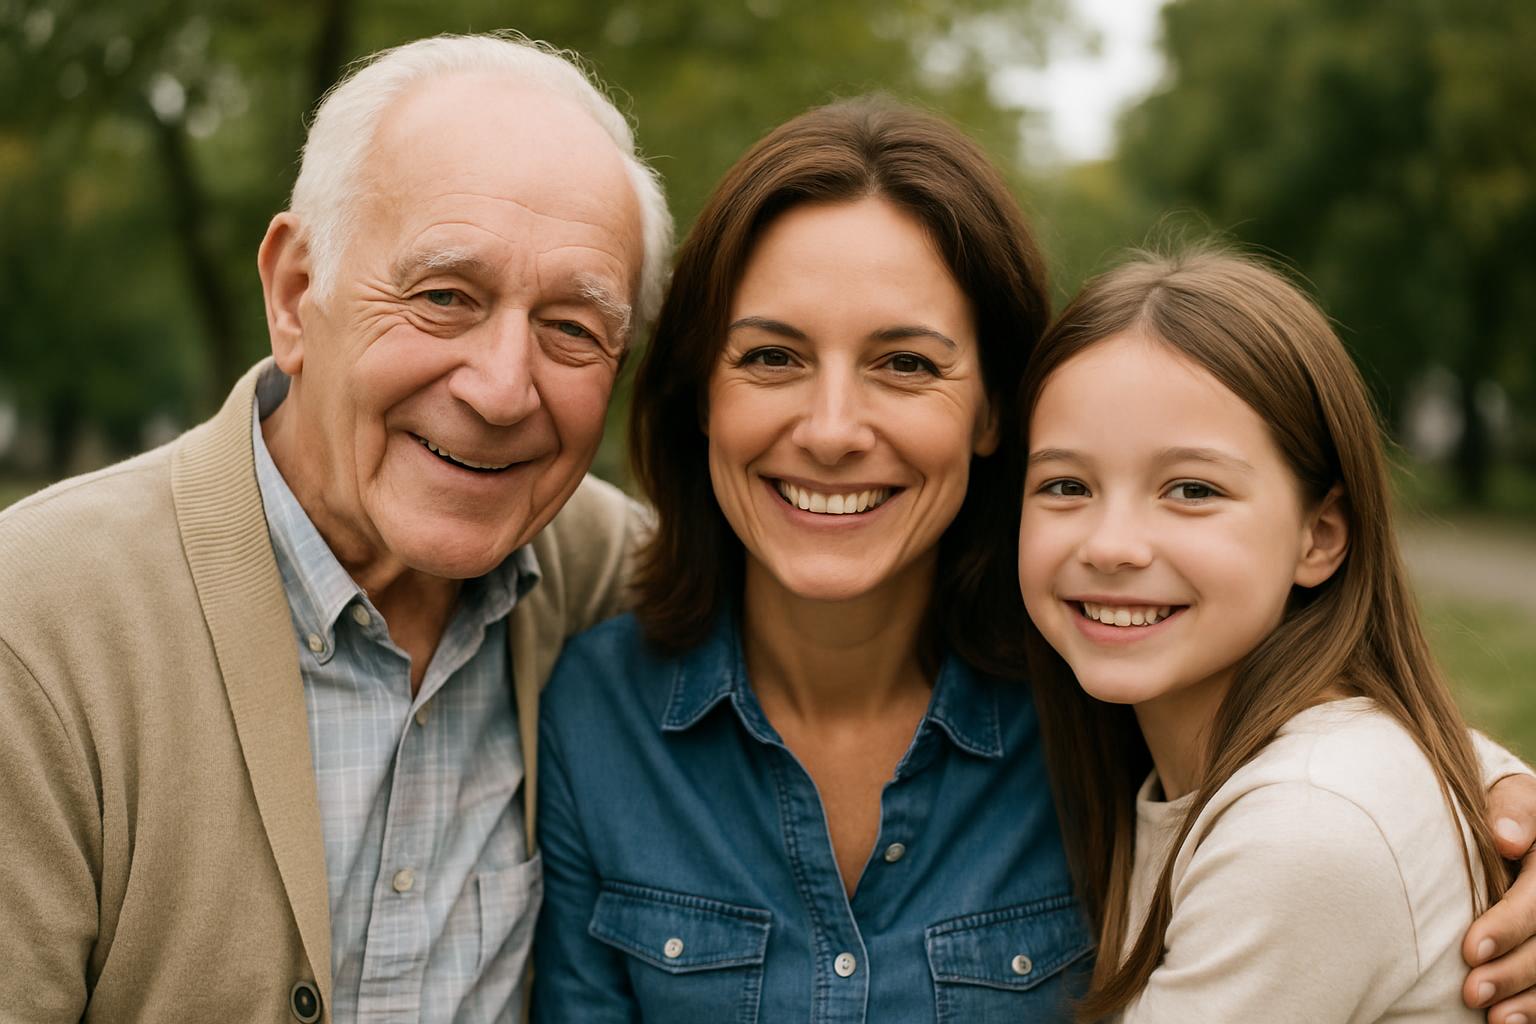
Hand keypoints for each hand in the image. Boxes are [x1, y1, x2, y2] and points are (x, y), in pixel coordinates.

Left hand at [1465, 773, 1535, 1022]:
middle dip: (1514, 969)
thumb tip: (1505, 838)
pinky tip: (1510, 1020)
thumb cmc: (1507, 810)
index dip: (1510, 925)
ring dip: (1530, 997)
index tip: (1467, 950)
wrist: (1518, 827)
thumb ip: (1513, 811)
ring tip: (1492, 1015)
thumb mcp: (1513, 799)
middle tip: (1471, 991)